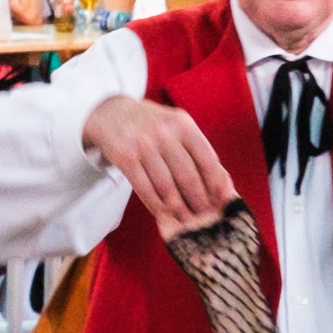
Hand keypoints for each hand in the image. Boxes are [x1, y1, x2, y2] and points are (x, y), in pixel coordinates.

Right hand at [83, 93, 233, 231]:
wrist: (110, 112)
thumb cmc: (152, 125)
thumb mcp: (176, 126)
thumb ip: (197, 150)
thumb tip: (222, 184)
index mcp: (183, 124)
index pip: (207, 159)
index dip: (216, 184)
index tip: (221, 202)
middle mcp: (164, 132)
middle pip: (188, 176)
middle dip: (198, 202)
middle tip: (205, 218)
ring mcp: (143, 144)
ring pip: (166, 186)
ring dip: (178, 208)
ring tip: (185, 220)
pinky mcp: (125, 156)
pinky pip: (144, 188)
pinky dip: (156, 204)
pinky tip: (163, 213)